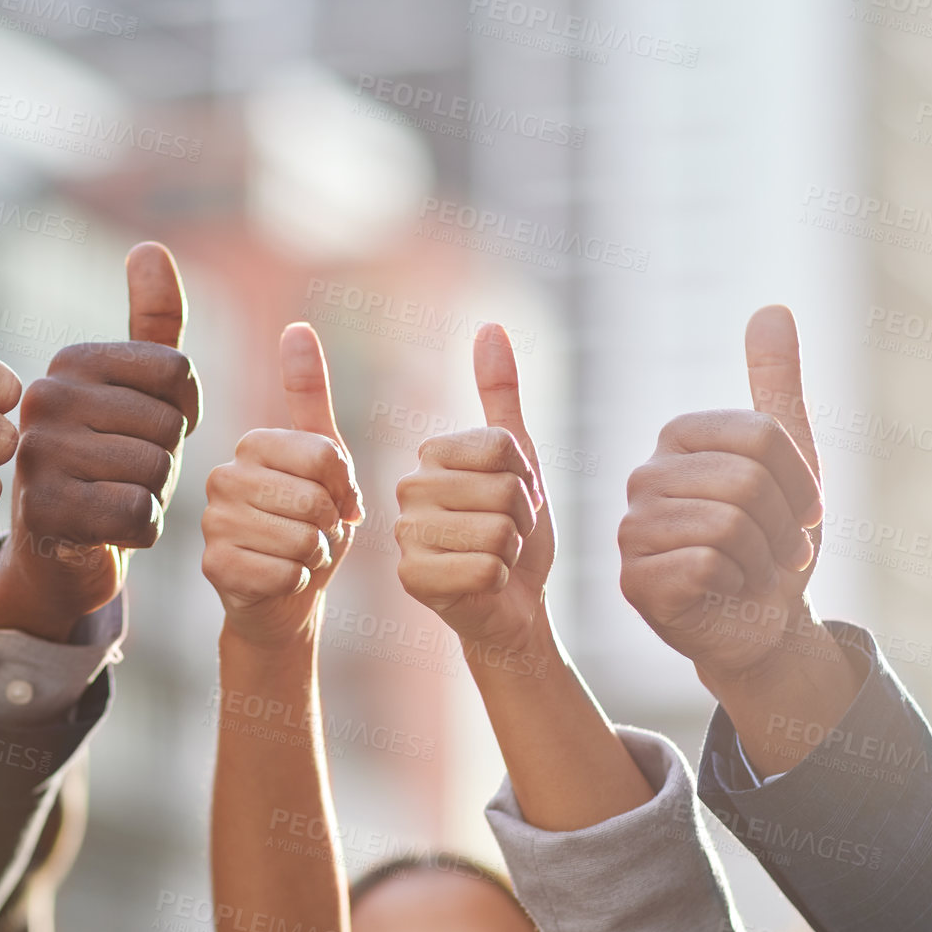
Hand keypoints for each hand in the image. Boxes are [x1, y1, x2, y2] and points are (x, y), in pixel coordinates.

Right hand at [0, 243, 201, 638]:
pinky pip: (137, 514)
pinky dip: (139, 531)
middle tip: (125, 474)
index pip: (178, 371)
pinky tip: (108, 530)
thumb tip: (149, 248)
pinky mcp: (43, 512)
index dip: (183, 412)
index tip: (145, 430)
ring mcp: (36, 454)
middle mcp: (44, 397)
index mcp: (70, 360)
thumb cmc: (108, 465)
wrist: (59, 553)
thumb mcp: (135, 391)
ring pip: (154, 470)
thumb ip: (152, 323)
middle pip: (169, 425)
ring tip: (113, 499)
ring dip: (153, 498)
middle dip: (166, 460)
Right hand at [201, 323, 362, 649]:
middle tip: (314, 534)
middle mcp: (221, 476)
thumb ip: (310, 397)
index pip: (326, 456)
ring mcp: (212, 523)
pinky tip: (280, 580)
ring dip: (314, 556)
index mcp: (251, 445)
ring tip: (298, 556)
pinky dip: (297, 582)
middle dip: (330, 526)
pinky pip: (283, 573)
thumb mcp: (322, 461)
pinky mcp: (213, 567)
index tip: (335, 500)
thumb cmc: (307, 526)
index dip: (345, 488)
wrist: (283, 600)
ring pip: (301, 539)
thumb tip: (296, 327)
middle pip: (314, 499)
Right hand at [394, 324, 551, 653]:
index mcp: (430, 456)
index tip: (514, 500)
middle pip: (502, 491)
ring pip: (497, 531)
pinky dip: (501, 580)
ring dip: (513, 551)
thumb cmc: (516, 532)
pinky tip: (485, 585)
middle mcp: (407, 490)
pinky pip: (486, 567)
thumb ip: (500, 394)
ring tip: (497, 558)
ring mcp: (406, 536)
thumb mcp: (519, 458)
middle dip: (522, 519)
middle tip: (506, 535)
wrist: (513, 605)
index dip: (526, 479)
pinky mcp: (412, 580)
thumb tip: (489, 326)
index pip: (501, 449)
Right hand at [617, 305, 826, 691]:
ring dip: (763, 560)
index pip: (760, 436)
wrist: (762, 625)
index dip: (802, 483)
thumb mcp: (792, 460)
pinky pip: (706, 566)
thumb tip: (772, 308)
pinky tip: (723, 594)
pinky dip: (734, 587)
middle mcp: (644, 477)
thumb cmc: (774, 542)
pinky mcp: (633, 581)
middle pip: (746, 480)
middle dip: (785, 527)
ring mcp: (632, 530)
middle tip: (782, 553)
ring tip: (754, 572)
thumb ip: (776, 384)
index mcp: (678, 438)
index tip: (803, 512)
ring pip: (728, 525)